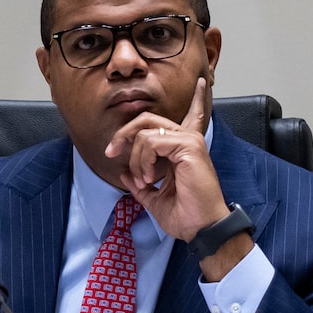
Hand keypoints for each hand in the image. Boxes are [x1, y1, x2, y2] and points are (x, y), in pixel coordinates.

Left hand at [104, 77, 228, 241]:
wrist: (202, 228)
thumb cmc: (186, 215)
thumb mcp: (154, 198)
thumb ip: (139, 183)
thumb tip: (124, 173)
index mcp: (184, 149)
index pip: (193, 115)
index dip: (197, 98)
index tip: (199, 83)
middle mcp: (188, 140)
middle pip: (147, 119)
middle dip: (123, 133)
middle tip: (111, 151)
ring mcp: (189, 141)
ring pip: (144, 132)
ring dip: (135, 158)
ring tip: (144, 180)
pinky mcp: (188, 146)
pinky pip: (150, 142)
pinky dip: (142, 160)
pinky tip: (149, 177)